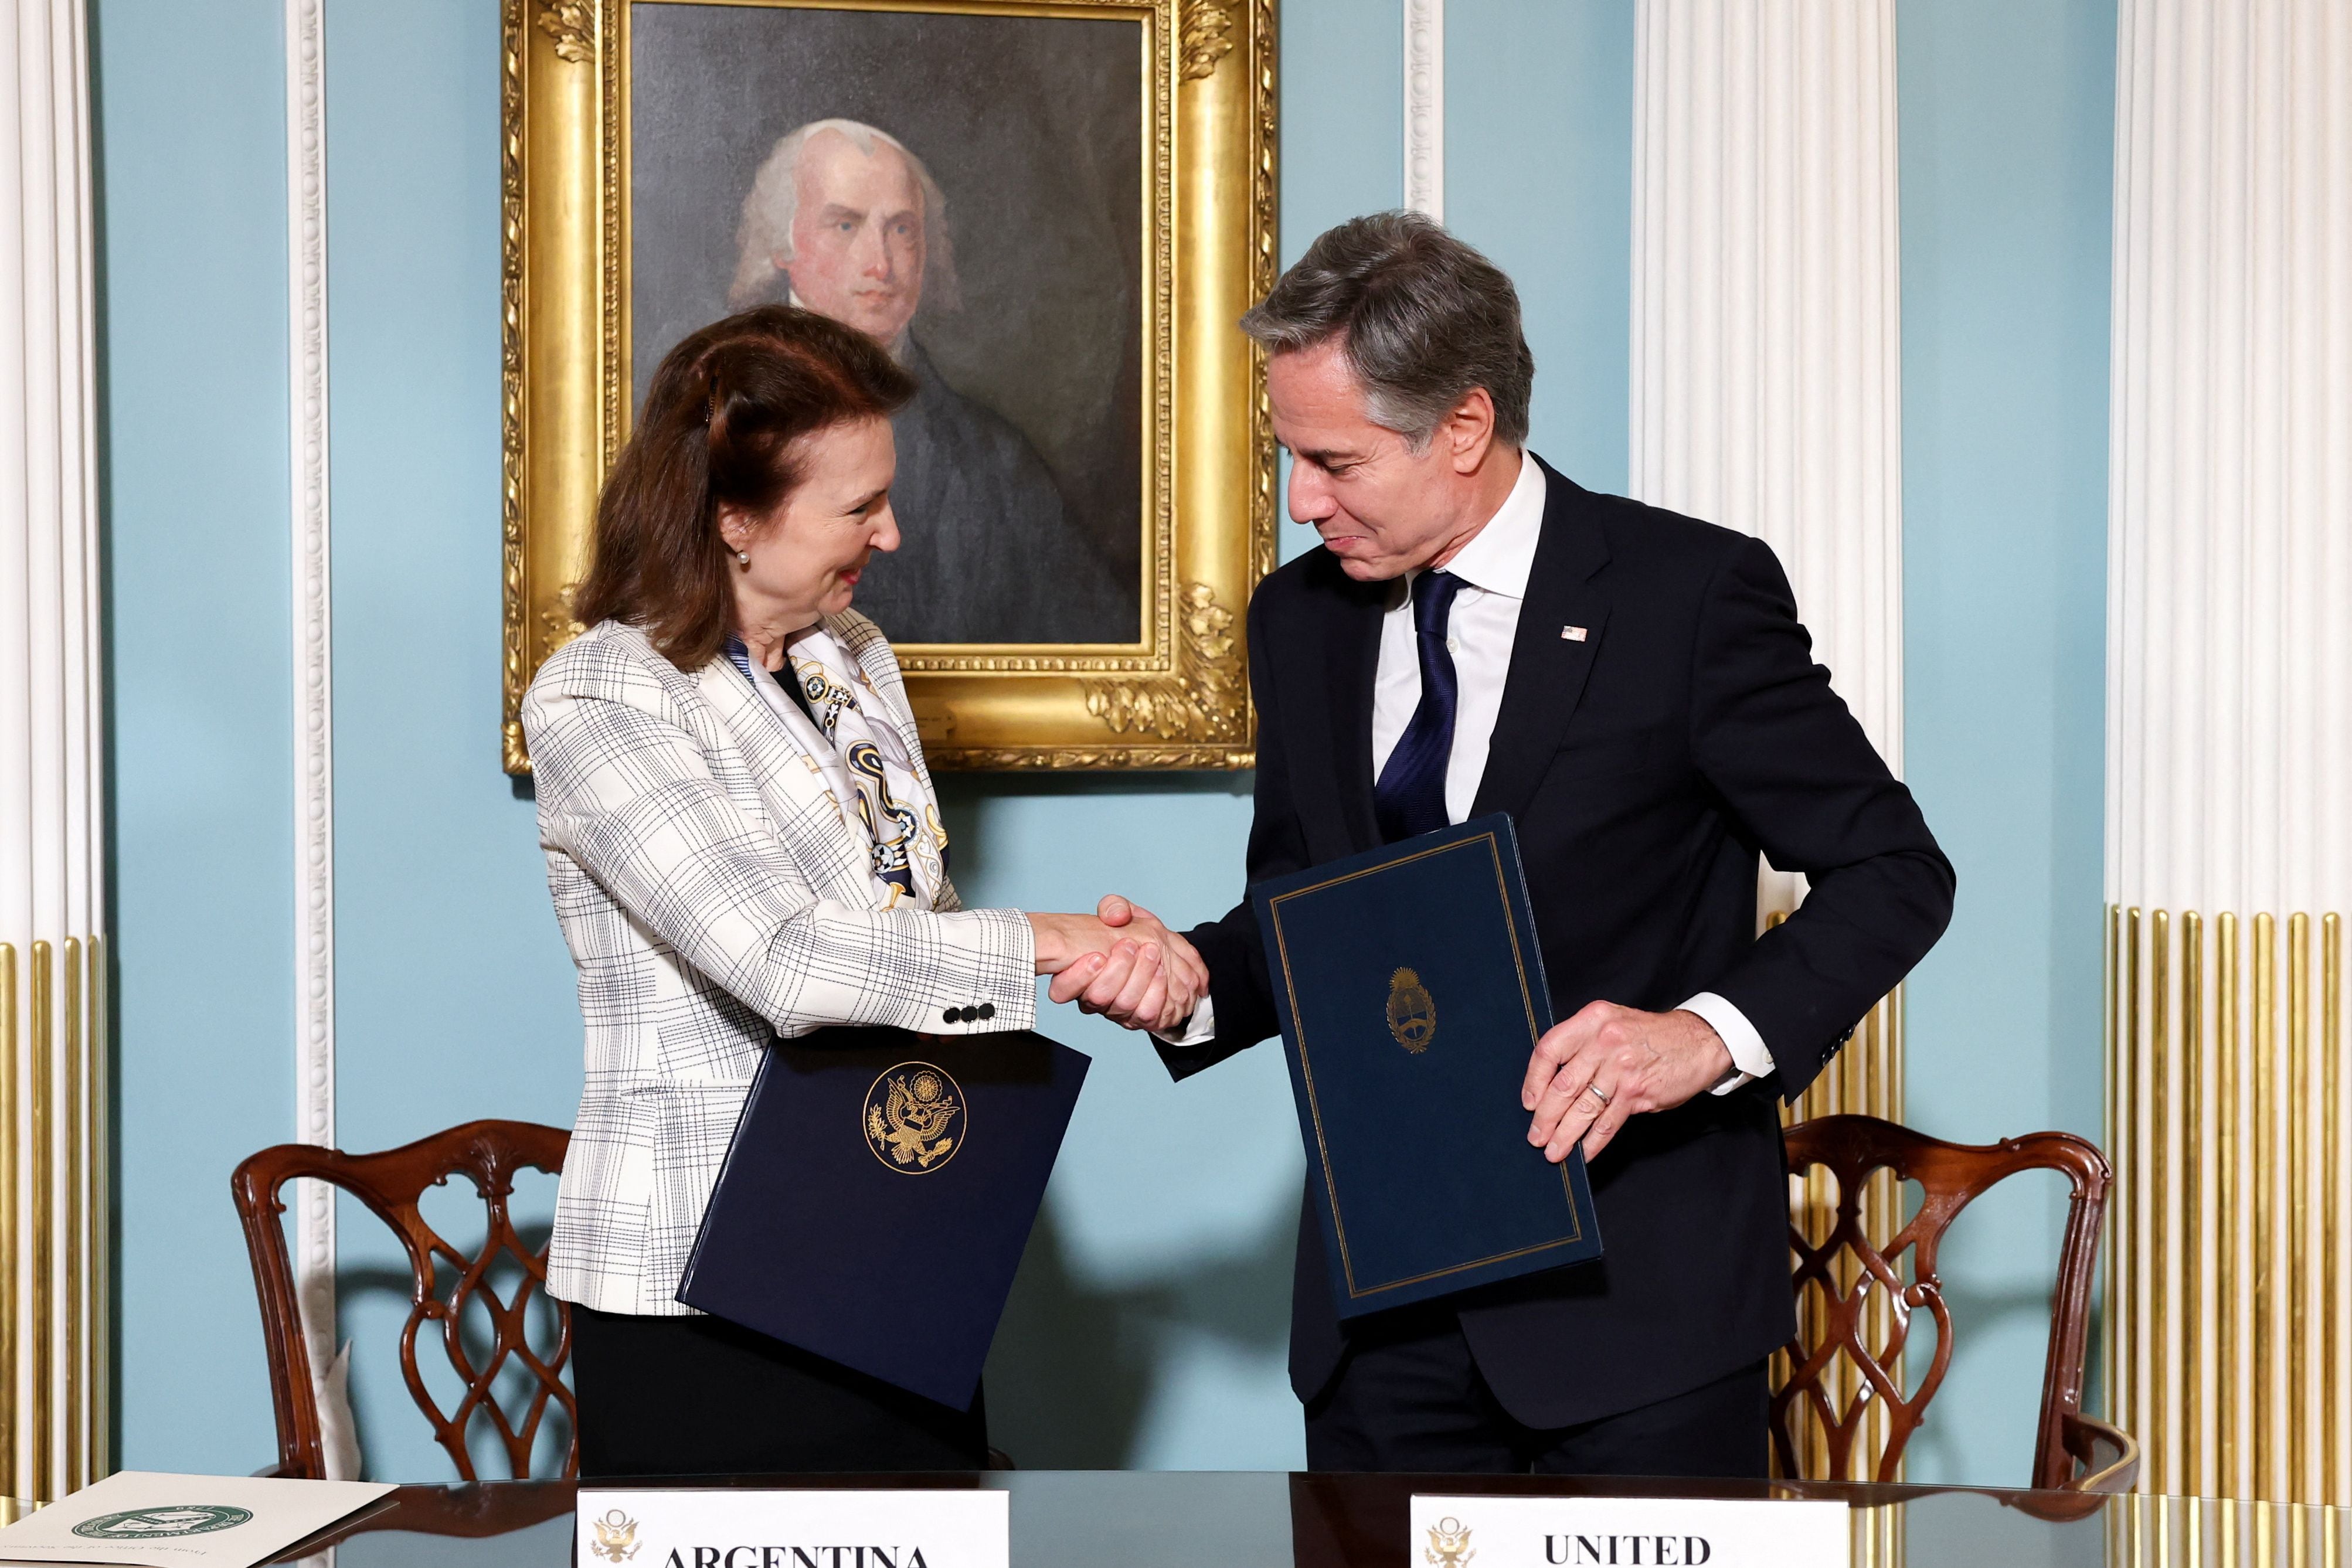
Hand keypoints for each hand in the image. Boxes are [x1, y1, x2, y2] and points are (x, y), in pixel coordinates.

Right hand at [1029, 896, 1206, 1033]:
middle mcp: (1093, 999)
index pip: (1060, 991)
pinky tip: (1161, 972)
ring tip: (1151, 952)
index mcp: (1078, 975)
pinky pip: (1146, 1013)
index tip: (1097, 956)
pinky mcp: (1141, 1019)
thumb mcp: (1124, 914)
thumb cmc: (1135, 935)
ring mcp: (1117, 1012)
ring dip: (1139, 975)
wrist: (1165, 956)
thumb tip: (1115, 916)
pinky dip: (1156, 991)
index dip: (1076, 978)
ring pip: (1123, 1004)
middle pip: (1096, 997)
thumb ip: (1114, 907)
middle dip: (1117, 969)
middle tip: (1130, 945)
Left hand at [1520, 1003, 1732, 1163]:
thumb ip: (1584, 1044)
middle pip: (1563, 1085)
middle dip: (1545, 1116)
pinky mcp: (1638, 1092)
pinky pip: (1608, 1122)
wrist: (1699, 1040)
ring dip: (1565, 1134)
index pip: (1549, 1050)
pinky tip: (1583, 1153)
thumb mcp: (1613, 1023)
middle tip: (1535, 1136)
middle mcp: (1604, 1041)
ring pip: (1584, 1107)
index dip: (1534, 1079)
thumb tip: (1550, 1083)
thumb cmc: (1650, 1035)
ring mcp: (1622, 1068)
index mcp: (1592, 1020)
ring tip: (1553, 1152)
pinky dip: (1593, 1141)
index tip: (1528, 1101)